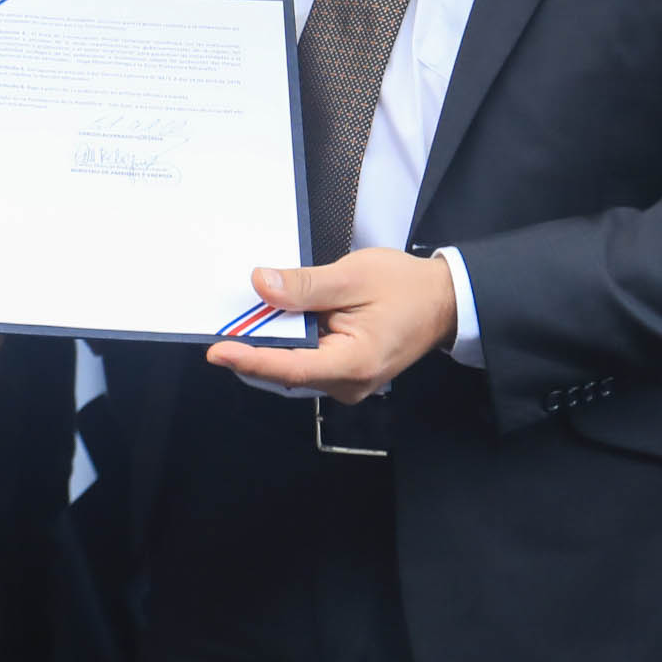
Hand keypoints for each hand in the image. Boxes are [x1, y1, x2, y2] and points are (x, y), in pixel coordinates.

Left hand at [204, 250, 456, 403]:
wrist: (443, 301)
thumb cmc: (406, 287)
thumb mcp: (353, 276)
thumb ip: (305, 285)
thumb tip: (261, 285)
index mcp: (355, 363)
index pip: (291, 368)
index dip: (251, 359)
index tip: (218, 350)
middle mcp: (349, 384)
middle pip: (286, 371)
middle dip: (254, 348)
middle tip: (223, 324)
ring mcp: (347, 383)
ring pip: (293, 368)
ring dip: (271, 344)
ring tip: (248, 319)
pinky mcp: (344, 374)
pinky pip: (306, 363)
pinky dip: (288, 344)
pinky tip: (276, 323)